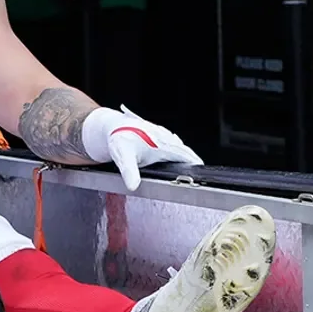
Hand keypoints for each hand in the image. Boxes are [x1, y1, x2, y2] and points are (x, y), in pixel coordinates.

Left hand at [81, 106, 203, 190]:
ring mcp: (163, 136)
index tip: (203, 174)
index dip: (195, 164)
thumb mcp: (123, 156)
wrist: (109, 125)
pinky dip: (176, 154)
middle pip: (185, 152)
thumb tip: (133, 186)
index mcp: (162, 143)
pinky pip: (172, 145)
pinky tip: (172, 162)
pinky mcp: (158, 136)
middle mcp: (166, 138)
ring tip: (189, 171)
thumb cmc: (117, 138)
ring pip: (179, 148)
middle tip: (198, 176)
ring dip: (185, 158)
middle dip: (192, 163)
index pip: (186, 155)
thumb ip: (129, 171)